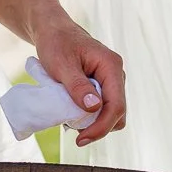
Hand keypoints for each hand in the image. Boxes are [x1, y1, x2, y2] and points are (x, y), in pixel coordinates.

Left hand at [32, 18, 126, 144]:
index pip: (116, 105)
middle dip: (98, 127)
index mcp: (111, 66)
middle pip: (118, 113)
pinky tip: (72, 113)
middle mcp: (116, 74)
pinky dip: (90, 116)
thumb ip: (78, 86)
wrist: (53, 31)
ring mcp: (111, 81)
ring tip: (69, 119)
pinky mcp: (103, 86)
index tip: (81, 139)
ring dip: (93, 122)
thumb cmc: (56, 43)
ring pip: (111, 113)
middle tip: (72, 131)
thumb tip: (94, 108)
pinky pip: (103, 108)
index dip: (102, 127)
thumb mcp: (62, 65)